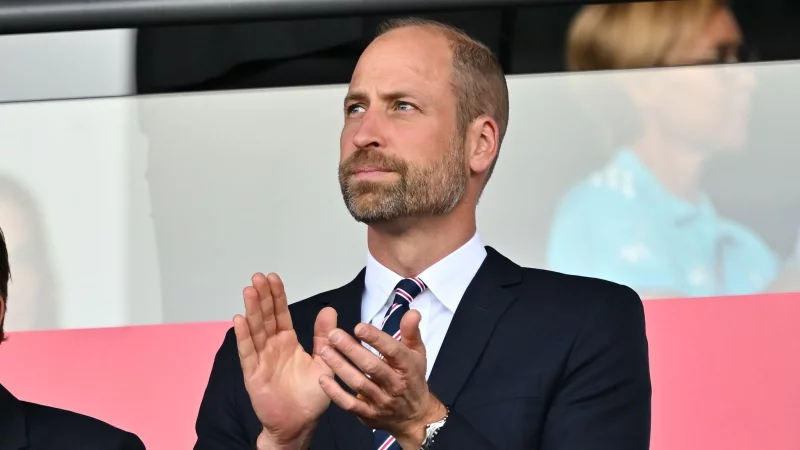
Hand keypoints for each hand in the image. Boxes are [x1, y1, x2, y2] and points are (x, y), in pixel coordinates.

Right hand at [234, 273, 336, 447]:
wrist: (300, 424)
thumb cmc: (311, 397)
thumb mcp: (325, 362)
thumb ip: (324, 337)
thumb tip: (329, 311)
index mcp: (288, 343)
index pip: (281, 314)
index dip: (276, 296)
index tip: (273, 277)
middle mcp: (272, 348)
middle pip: (265, 317)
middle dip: (262, 297)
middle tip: (258, 277)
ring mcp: (261, 359)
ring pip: (255, 330)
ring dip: (251, 310)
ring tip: (249, 290)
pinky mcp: (254, 374)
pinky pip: (248, 352)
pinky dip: (243, 336)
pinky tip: (239, 319)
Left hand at [317, 310, 446, 449]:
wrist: (414, 416)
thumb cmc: (412, 378)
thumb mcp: (417, 353)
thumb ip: (411, 332)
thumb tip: (412, 312)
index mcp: (407, 367)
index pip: (392, 351)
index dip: (375, 338)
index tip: (358, 327)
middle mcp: (395, 384)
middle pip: (372, 366)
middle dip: (351, 350)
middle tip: (333, 335)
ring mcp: (381, 401)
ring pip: (359, 383)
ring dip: (340, 367)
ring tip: (324, 350)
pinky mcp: (368, 415)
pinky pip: (350, 404)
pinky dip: (335, 393)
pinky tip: (322, 378)